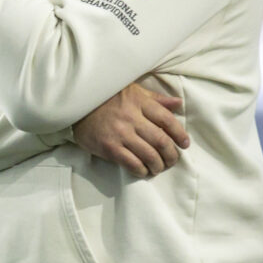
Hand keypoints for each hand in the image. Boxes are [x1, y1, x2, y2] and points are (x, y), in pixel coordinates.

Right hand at [73, 83, 189, 177]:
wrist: (77, 105)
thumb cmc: (107, 98)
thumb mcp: (133, 91)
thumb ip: (156, 99)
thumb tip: (178, 103)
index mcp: (139, 102)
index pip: (167, 120)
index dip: (180, 134)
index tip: (185, 144)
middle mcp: (132, 118)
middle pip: (160, 140)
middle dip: (171, 154)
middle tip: (172, 161)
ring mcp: (120, 134)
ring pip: (149, 154)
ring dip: (158, 165)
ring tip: (159, 167)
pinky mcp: (109, 147)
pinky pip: (131, 163)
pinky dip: (141, 170)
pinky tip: (144, 170)